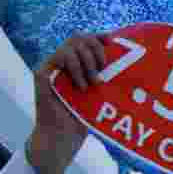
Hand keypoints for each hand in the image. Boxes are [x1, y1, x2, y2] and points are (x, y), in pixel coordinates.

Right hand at [27, 34, 106, 173]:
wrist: (65, 137)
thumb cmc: (86, 117)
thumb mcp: (103, 91)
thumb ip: (108, 74)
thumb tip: (130, 60)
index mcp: (76, 62)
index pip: (86, 38)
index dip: (99, 36)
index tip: (113, 41)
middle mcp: (62, 61)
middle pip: (78, 37)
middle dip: (95, 49)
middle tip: (103, 68)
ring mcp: (51, 66)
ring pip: (70, 46)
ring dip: (87, 62)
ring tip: (94, 82)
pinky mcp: (42, 73)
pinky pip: (60, 57)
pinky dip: (75, 69)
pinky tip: (82, 87)